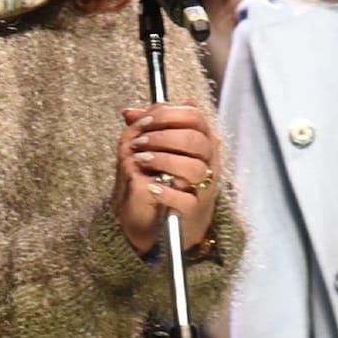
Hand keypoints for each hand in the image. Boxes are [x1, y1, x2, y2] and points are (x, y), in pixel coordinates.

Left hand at [112, 100, 219, 255]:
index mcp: (201, 141)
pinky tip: (151, 187)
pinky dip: (167, 192)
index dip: (169, 114)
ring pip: (195, 168)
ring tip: (142, 161)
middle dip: (163, 137)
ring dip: (165, 160)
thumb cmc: (162, 182)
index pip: (194, 117)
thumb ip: (146, 130)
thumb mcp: (154, 152)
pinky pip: (187, 200)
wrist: (161, 225)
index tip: (145, 120)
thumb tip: (130, 112)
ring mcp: (203, 187)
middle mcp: (207, 162)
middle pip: (196, 140)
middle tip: (140, 142)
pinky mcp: (195, 211)